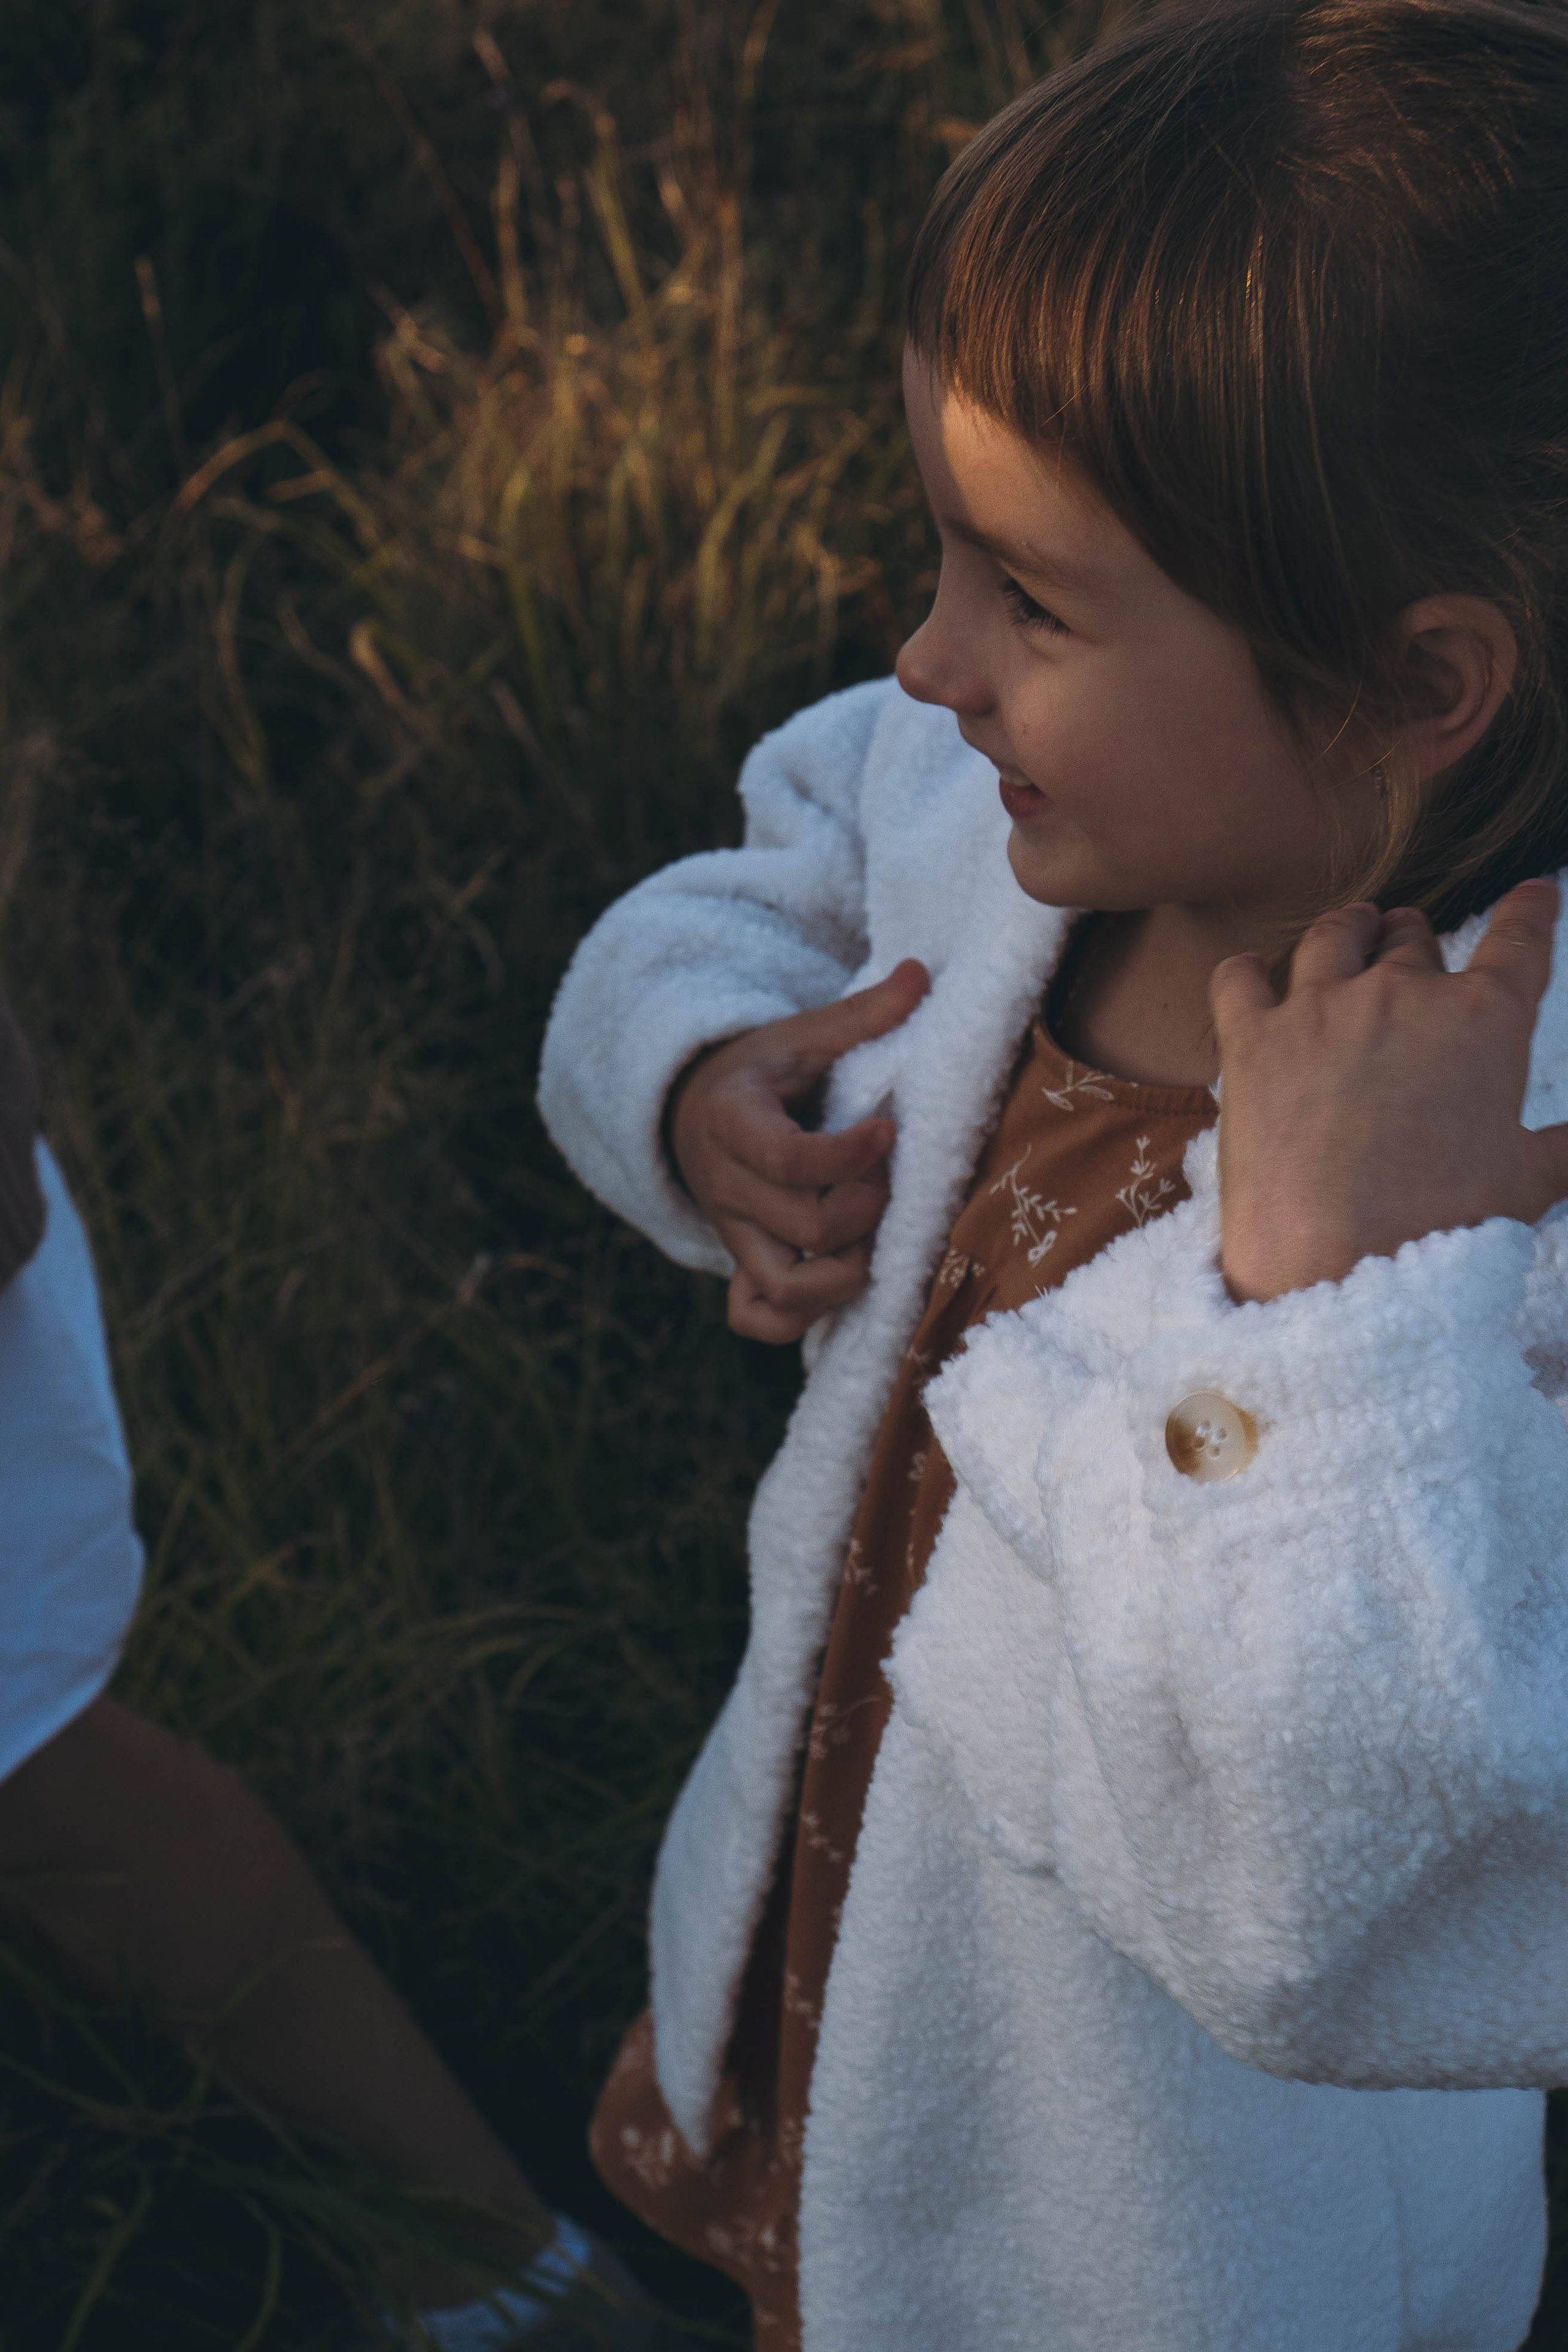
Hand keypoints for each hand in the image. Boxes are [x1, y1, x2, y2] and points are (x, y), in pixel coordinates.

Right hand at [668, 959, 930, 1340]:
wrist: (695, 1111)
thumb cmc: (763, 1073)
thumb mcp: (800, 1036)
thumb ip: (859, 1015)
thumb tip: (919, 974)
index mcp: (734, 1122)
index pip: (789, 1160)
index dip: (849, 1156)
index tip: (888, 1131)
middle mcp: (727, 1187)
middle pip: (803, 1227)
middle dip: (864, 1209)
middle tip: (889, 1182)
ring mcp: (733, 1235)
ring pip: (785, 1290)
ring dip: (846, 1273)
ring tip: (876, 1238)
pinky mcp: (741, 1266)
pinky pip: (758, 1318)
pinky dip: (799, 1318)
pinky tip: (836, 1279)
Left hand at [1213, 880, 1567, 1303]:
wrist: (1338, 1262)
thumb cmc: (1445, 1226)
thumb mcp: (1530, 1182)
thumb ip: (1563, 1148)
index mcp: (1483, 1020)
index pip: (1520, 941)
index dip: (1531, 910)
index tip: (1535, 891)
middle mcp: (1402, 995)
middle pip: (1413, 941)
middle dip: (1416, 937)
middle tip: (1412, 942)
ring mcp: (1319, 1010)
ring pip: (1334, 938)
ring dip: (1349, 928)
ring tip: (1353, 927)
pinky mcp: (1250, 1040)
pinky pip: (1238, 979)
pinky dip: (1244, 971)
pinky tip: (1249, 973)